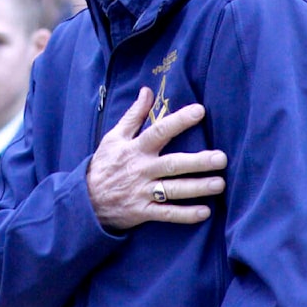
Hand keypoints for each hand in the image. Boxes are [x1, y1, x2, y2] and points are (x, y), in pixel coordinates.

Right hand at [86, 87, 226, 229]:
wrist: (86, 200)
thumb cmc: (104, 164)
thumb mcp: (114, 137)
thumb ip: (133, 115)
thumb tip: (147, 91)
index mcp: (135, 149)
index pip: (159, 131)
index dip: (179, 121)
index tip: (200, 111)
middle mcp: (141, 170)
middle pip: (172, 164)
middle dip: (197, 161)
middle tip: (221, 158)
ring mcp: (143, 192)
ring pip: (174, 190)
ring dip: (197, 187)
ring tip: (219, 183)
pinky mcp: (143, 212)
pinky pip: (167, 214)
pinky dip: (185, 215)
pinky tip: (205, 212)